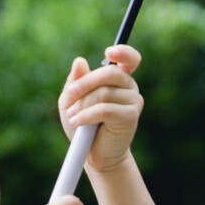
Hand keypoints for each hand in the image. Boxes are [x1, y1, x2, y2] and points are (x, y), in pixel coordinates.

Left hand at [58, 45, 143, 173]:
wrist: (92, 153)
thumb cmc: (83, 124)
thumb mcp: (71, 100)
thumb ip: (75, 81)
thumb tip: (80, 61)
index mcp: (118, 78)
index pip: (130, 59)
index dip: (123, 52)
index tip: (109, 51)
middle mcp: (129, 87)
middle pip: (110, 73)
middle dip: (86, 82)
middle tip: (70, 93)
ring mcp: (133, 101)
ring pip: (104, 93)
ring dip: (83, 104)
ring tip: (73, 116)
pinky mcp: (131, 116)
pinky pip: (106, 109)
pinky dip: (87, 115)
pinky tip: (78, 122)